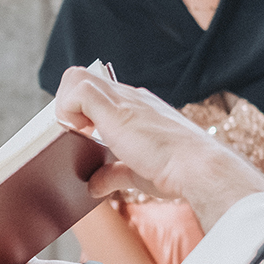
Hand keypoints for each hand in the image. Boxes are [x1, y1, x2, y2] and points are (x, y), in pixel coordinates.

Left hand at [54, 67, 263, 227]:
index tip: (83, 135)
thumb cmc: (177, 171)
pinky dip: (68, 109)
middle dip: (68, 105)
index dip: (84, 110)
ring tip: (73, 133)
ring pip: (77, 77)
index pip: (102, 93)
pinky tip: (79, 132)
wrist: (197, 168)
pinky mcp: (115, 109)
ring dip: (66, 104)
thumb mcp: (137, 173)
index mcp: (139, 106)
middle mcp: (130, 97)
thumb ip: (114, 175)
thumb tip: (94, 186)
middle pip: (85, 79)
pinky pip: (78, 90)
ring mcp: (123, 99)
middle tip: (72, 134)